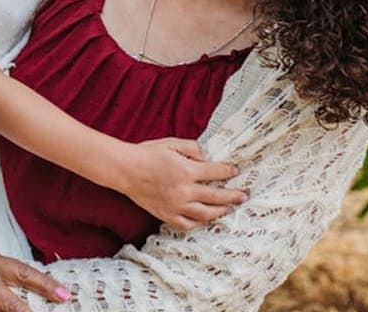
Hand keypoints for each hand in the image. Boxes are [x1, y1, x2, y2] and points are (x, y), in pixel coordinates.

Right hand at [111, 138, 246, 230]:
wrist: (125, 169)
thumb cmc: (147, 153)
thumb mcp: (172, 143)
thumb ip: (193, 148)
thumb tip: (207, 156)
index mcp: (187, 171)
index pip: (216, 172)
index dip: (229, 171)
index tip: (236, 171)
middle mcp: (184, 191)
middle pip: (216, 196)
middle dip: (233, 195)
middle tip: (243, 195)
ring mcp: (176, 205)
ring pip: (205, 214)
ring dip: (220, 211)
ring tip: (229, 209)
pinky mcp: (166, 214)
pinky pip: (187, 224)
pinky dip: (198, 223)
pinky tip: (205, 219)